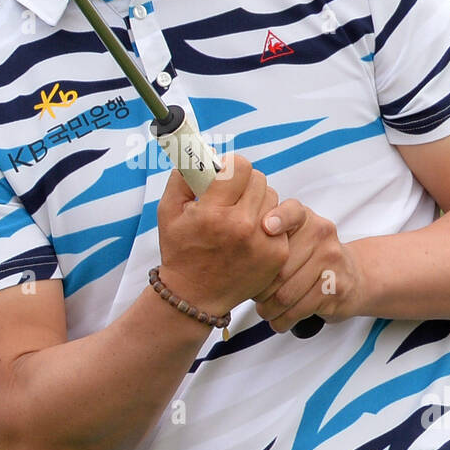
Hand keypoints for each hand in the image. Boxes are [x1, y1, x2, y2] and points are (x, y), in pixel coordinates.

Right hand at [157, 154, 288, 313]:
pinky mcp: (278, 254)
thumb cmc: (181, 251)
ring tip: (240, 218)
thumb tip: (200, 153)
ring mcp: (263, 242)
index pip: (240, 167)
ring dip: (257, 201)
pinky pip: (281, 221)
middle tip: (230, 198)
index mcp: (213, 213)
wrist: (195, 296)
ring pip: (272, 197)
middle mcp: (242, 227)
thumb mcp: (168, 211)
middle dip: (243, 184)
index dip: (231, 167)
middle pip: (258, 179)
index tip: (223, 177)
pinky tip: (250, 235)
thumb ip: (183, 177)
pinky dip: (268, 223)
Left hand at [252, 200, 363, 330]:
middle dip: (258, 288)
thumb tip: (234, 254)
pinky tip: (279, 320)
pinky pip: (299, 309)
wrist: (352, 277)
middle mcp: (322, 234)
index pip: (293, 212)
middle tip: (253, 297)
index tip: (266, 227)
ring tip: (264, 310)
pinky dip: (283, 320)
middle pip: (279, 266)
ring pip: (286, 293)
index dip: (279, 219)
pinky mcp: (336, 287)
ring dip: (268, 309)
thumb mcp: (294, 238)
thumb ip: (268, 237)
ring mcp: (332, 260)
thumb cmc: (310, 259)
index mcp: (306, 218)